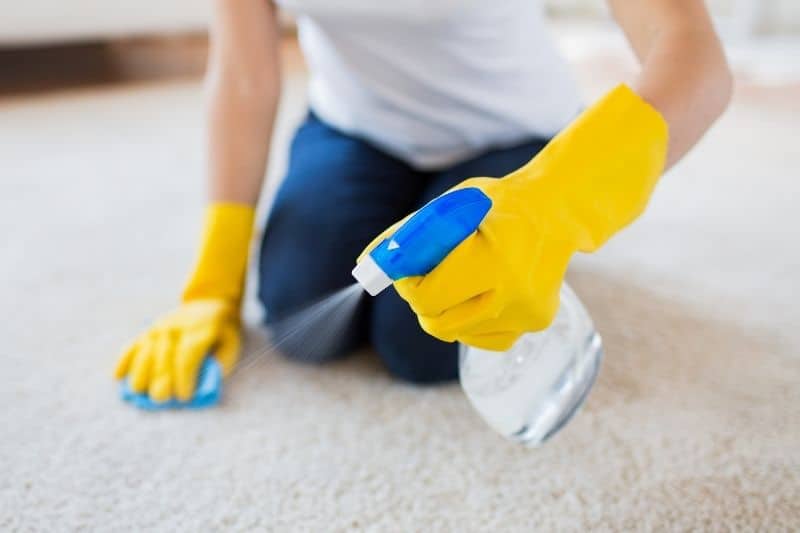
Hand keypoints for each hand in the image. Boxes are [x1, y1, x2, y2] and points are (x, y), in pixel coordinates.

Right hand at [114, 299, 239, 401]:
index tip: (185, 396)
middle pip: (162, 358)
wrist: (210, 302)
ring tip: (141, 393)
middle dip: (161, 381)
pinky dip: (123, 361)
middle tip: (163, 399)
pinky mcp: (148, 330)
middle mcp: (176, 328)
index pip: (186, 357)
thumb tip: (200, 387)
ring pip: (143, 352)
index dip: (183, 378)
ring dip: (140, 374)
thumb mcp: (232, 345)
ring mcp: (159, 328)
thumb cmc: (223, 332)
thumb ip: (219, 365)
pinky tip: (118, 376)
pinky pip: (132, 345)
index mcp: (200, 331)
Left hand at [361, 85, 667, 351]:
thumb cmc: (497, 204)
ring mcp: (528, 313)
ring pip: (457, 333)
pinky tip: (482, 292)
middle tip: (427, 276)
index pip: (428, 298)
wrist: (558, 210)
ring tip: (461, 277)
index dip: (408, 286)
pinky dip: (471, 321)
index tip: (407, 271)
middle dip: (422, 301)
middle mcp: (515, 292)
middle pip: (437, 323)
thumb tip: (365, 266)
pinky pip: (483, 338)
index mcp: (493, 258)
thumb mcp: (451, 206)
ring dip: (446, 310)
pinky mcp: (536, 323)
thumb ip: (407, 235)